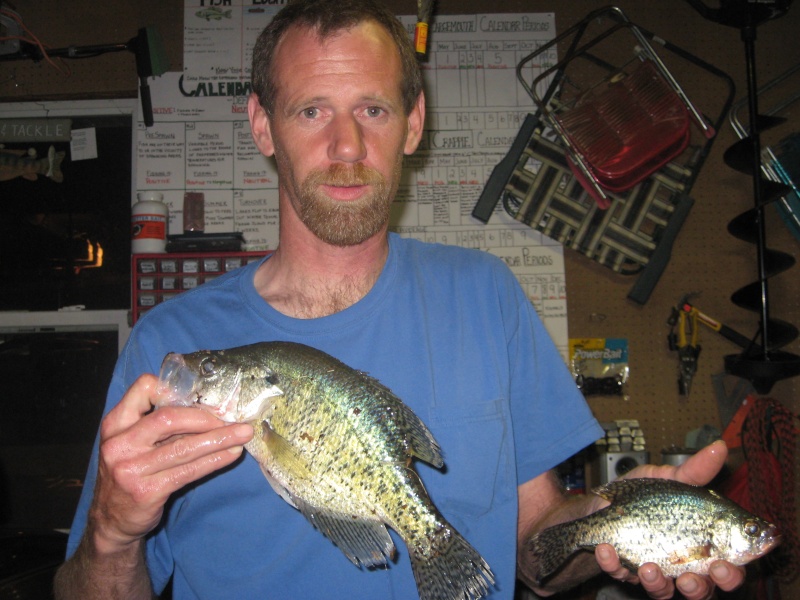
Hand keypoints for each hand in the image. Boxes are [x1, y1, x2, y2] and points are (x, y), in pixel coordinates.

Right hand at [88, 374, 253, 552]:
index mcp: (115, 424)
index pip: (143, 389)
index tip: (201, 394)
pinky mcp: (148, 491)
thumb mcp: (131, 443)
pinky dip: (214, 460)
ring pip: (184, 447)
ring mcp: (131, 469)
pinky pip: (189, 471)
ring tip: (243, 434)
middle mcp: (120, 444)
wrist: (112, 521)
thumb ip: (157, 425)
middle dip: (206, 417)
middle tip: (231, 419)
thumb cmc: (130, 473)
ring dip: (219, 439)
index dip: (174, 387)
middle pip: (169, 418)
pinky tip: (231, 455)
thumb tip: (208, 409)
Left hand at [594, 440, 745, 598]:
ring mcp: (654, 571)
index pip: (729, 568)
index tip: (723, 565)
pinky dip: (613, 564)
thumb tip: (720, 446)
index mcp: (703, 545)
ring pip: (663, 592)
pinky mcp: (624, 571)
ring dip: (657, 583)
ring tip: (647, 567)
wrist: (603, 502)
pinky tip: (606, 549)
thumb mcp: (668, 479)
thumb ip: (695, 471)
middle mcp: (683, 565)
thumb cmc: (643, 494)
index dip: (732, 572)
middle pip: (703, 591)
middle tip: (691, 577)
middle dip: (699, 588)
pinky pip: (621, 575)